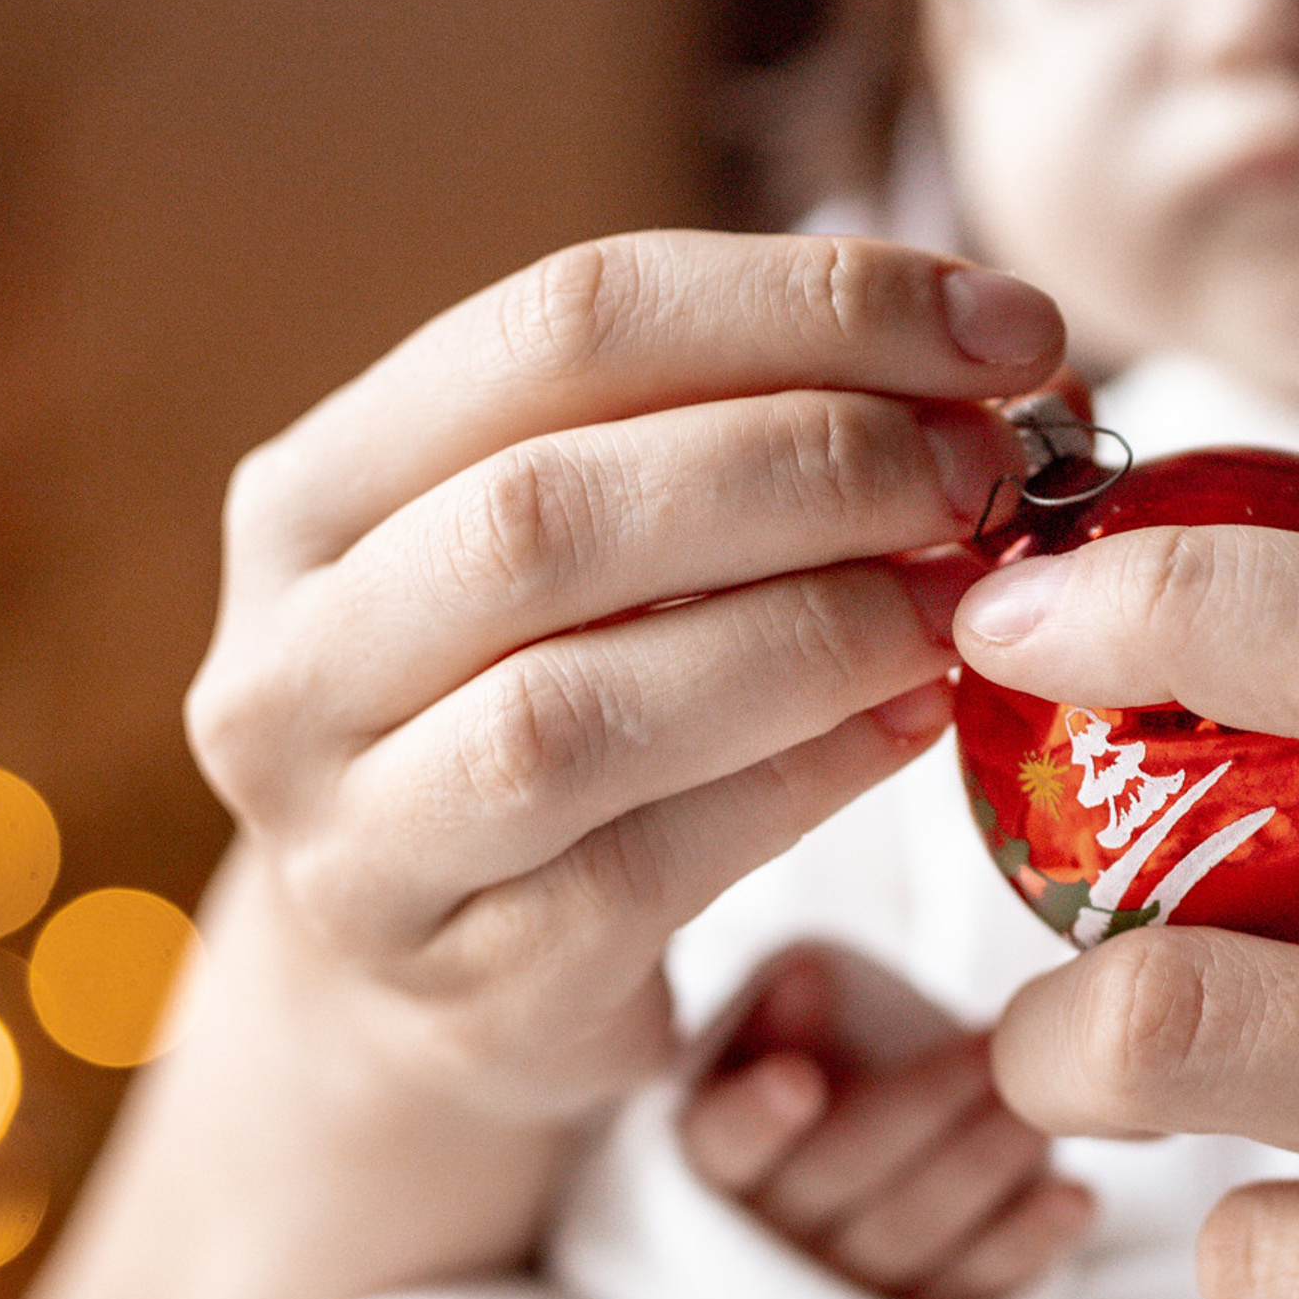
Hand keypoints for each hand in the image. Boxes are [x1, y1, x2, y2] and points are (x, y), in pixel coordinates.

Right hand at [184, 230, 1060, 1130]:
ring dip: (813, 629)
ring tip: (967, 600)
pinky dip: (806, 776)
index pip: (566, 325)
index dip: (807, 304)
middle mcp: (295, 657)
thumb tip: (991, 352)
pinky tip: (919, 720)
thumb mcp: (593, 557)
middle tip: (988, 471)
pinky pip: (651, 863)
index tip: (1003, 327)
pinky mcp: (471, 982)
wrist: (443, 994)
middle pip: (551, 508)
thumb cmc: (553, 711)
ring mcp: (359, 839)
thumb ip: (731, 437)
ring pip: (576, 706)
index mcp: (317, 492)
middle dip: (814, 462)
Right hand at [681, 943, 1090, 1298]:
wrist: (806, 1234)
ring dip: (984, 1168)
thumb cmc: (795, 1111)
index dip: (756, 1116)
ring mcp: (842, 1293)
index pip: (723, 1144)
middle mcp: (767, 1241)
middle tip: (996, 1050)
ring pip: (910, 1232)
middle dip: (921, 1110)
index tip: (799, 1081)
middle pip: (840, 1176)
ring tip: (1043, 1112)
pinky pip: (967, 1290)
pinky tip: (1075, 1199)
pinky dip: (1024, 1247)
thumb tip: (809, 974)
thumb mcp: (762, 1061)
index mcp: (713, 1165)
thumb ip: (781, 1024)